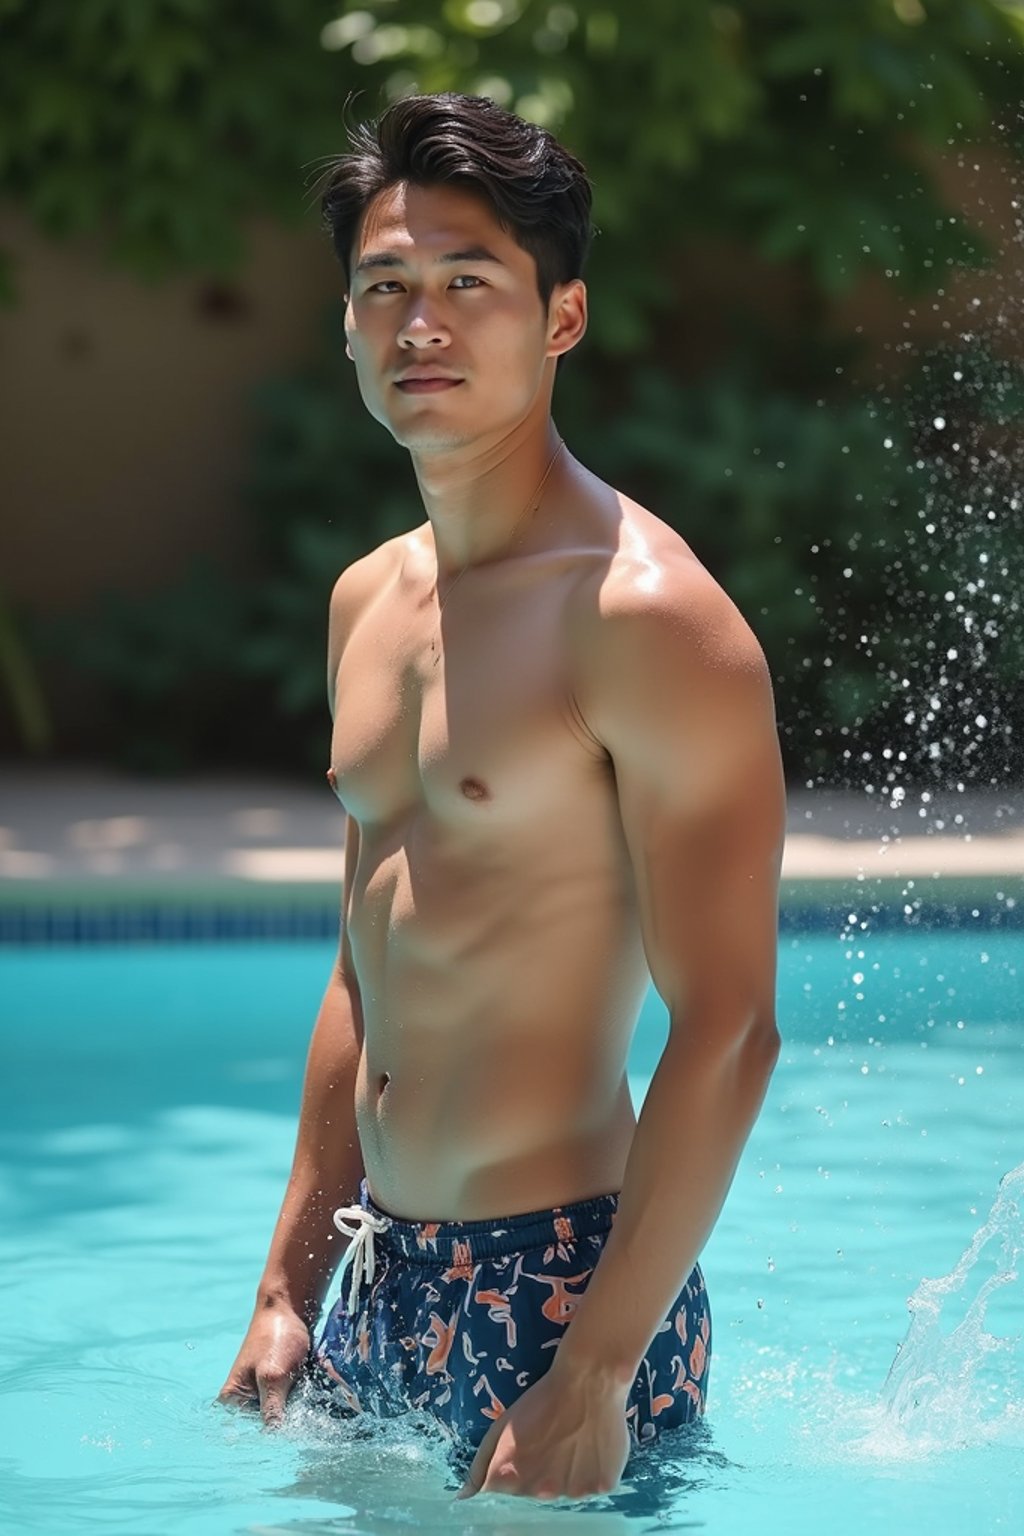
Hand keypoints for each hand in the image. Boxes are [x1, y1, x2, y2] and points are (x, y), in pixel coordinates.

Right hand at [216, 1305, 310, 1426]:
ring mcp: (263, 1391)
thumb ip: (272, 1410)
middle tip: (301, 1402)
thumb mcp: (273, 1376)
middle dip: (289, 1420)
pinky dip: (304, 1397)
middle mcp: (244, 1400)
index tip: (291, 1432)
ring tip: (307, 1388)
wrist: (291, 1306)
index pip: (249, 1434)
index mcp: (232, 1401)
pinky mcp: (280, 1384)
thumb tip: (273, 1439)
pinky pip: (293, 1401)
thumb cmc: (275, 1337)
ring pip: (285, 1414)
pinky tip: (311, 1384)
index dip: (271, 1437)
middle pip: (269, 1425)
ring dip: (300, 1408)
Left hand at [456, 1360, 630, 1501]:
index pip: (506, 1489)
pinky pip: (593, 1486)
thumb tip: (463, 1497)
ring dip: (566, 1473)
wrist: (588, 1380)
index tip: (526, 1446)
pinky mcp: (602, 1486)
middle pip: (536, 1491)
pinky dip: (591, 1471)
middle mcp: (542, 1493)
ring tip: (573, 1439)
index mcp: (512, 1480)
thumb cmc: (540, 1400)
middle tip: (551, 1439)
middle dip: (539, 1472)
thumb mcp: (500, 1428)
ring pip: (566, 1490)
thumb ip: (479, 1467)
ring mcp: (573, 1492)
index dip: (513, 1467)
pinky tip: (591, 1445)